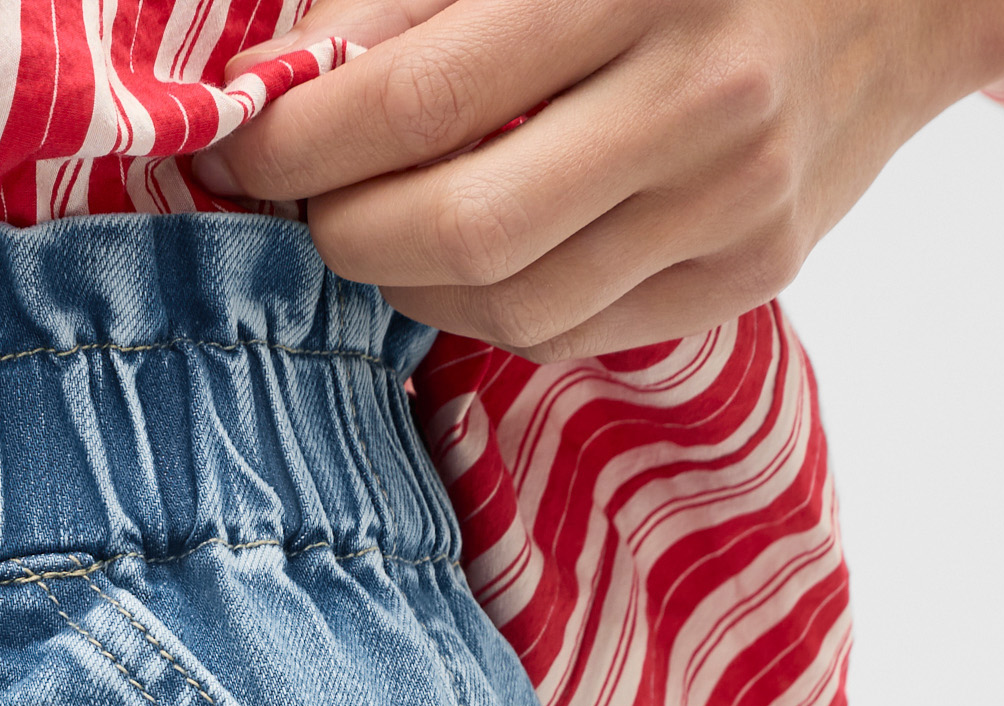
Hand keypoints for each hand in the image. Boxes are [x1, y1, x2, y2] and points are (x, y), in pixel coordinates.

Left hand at [198, 0, 1003, 358]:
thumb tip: (289, 76)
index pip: (416, 99)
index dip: (302, 141)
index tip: (248, 144)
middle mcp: (697, 96)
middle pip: (459, 226)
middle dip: (344, 230)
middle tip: (303, 204)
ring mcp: (735, 199)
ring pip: (513, 305)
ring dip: (409, 284)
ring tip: (375, 230)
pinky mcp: (755, 269)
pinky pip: (580, 330)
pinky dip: (495, 307)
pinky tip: (469, 260)